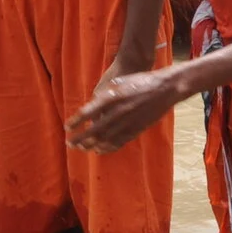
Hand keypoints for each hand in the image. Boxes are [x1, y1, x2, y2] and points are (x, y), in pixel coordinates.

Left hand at [66, 67, 182, 152]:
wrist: (164, 88)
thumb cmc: (138, 81)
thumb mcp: (117, 83)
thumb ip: (103, 95)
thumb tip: (91, 108)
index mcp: (112, 98)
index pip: (88, 112)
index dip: (76, 121)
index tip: (67, 127)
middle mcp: (118, 112)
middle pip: (94, 130)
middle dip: (80, 138)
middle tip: (70, 143)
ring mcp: (128, 123)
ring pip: (106, 138)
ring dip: (91, 145)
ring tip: (81, 148)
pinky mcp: (137, 129)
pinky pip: (119, 142)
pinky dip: (107, 147)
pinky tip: (99, 150)